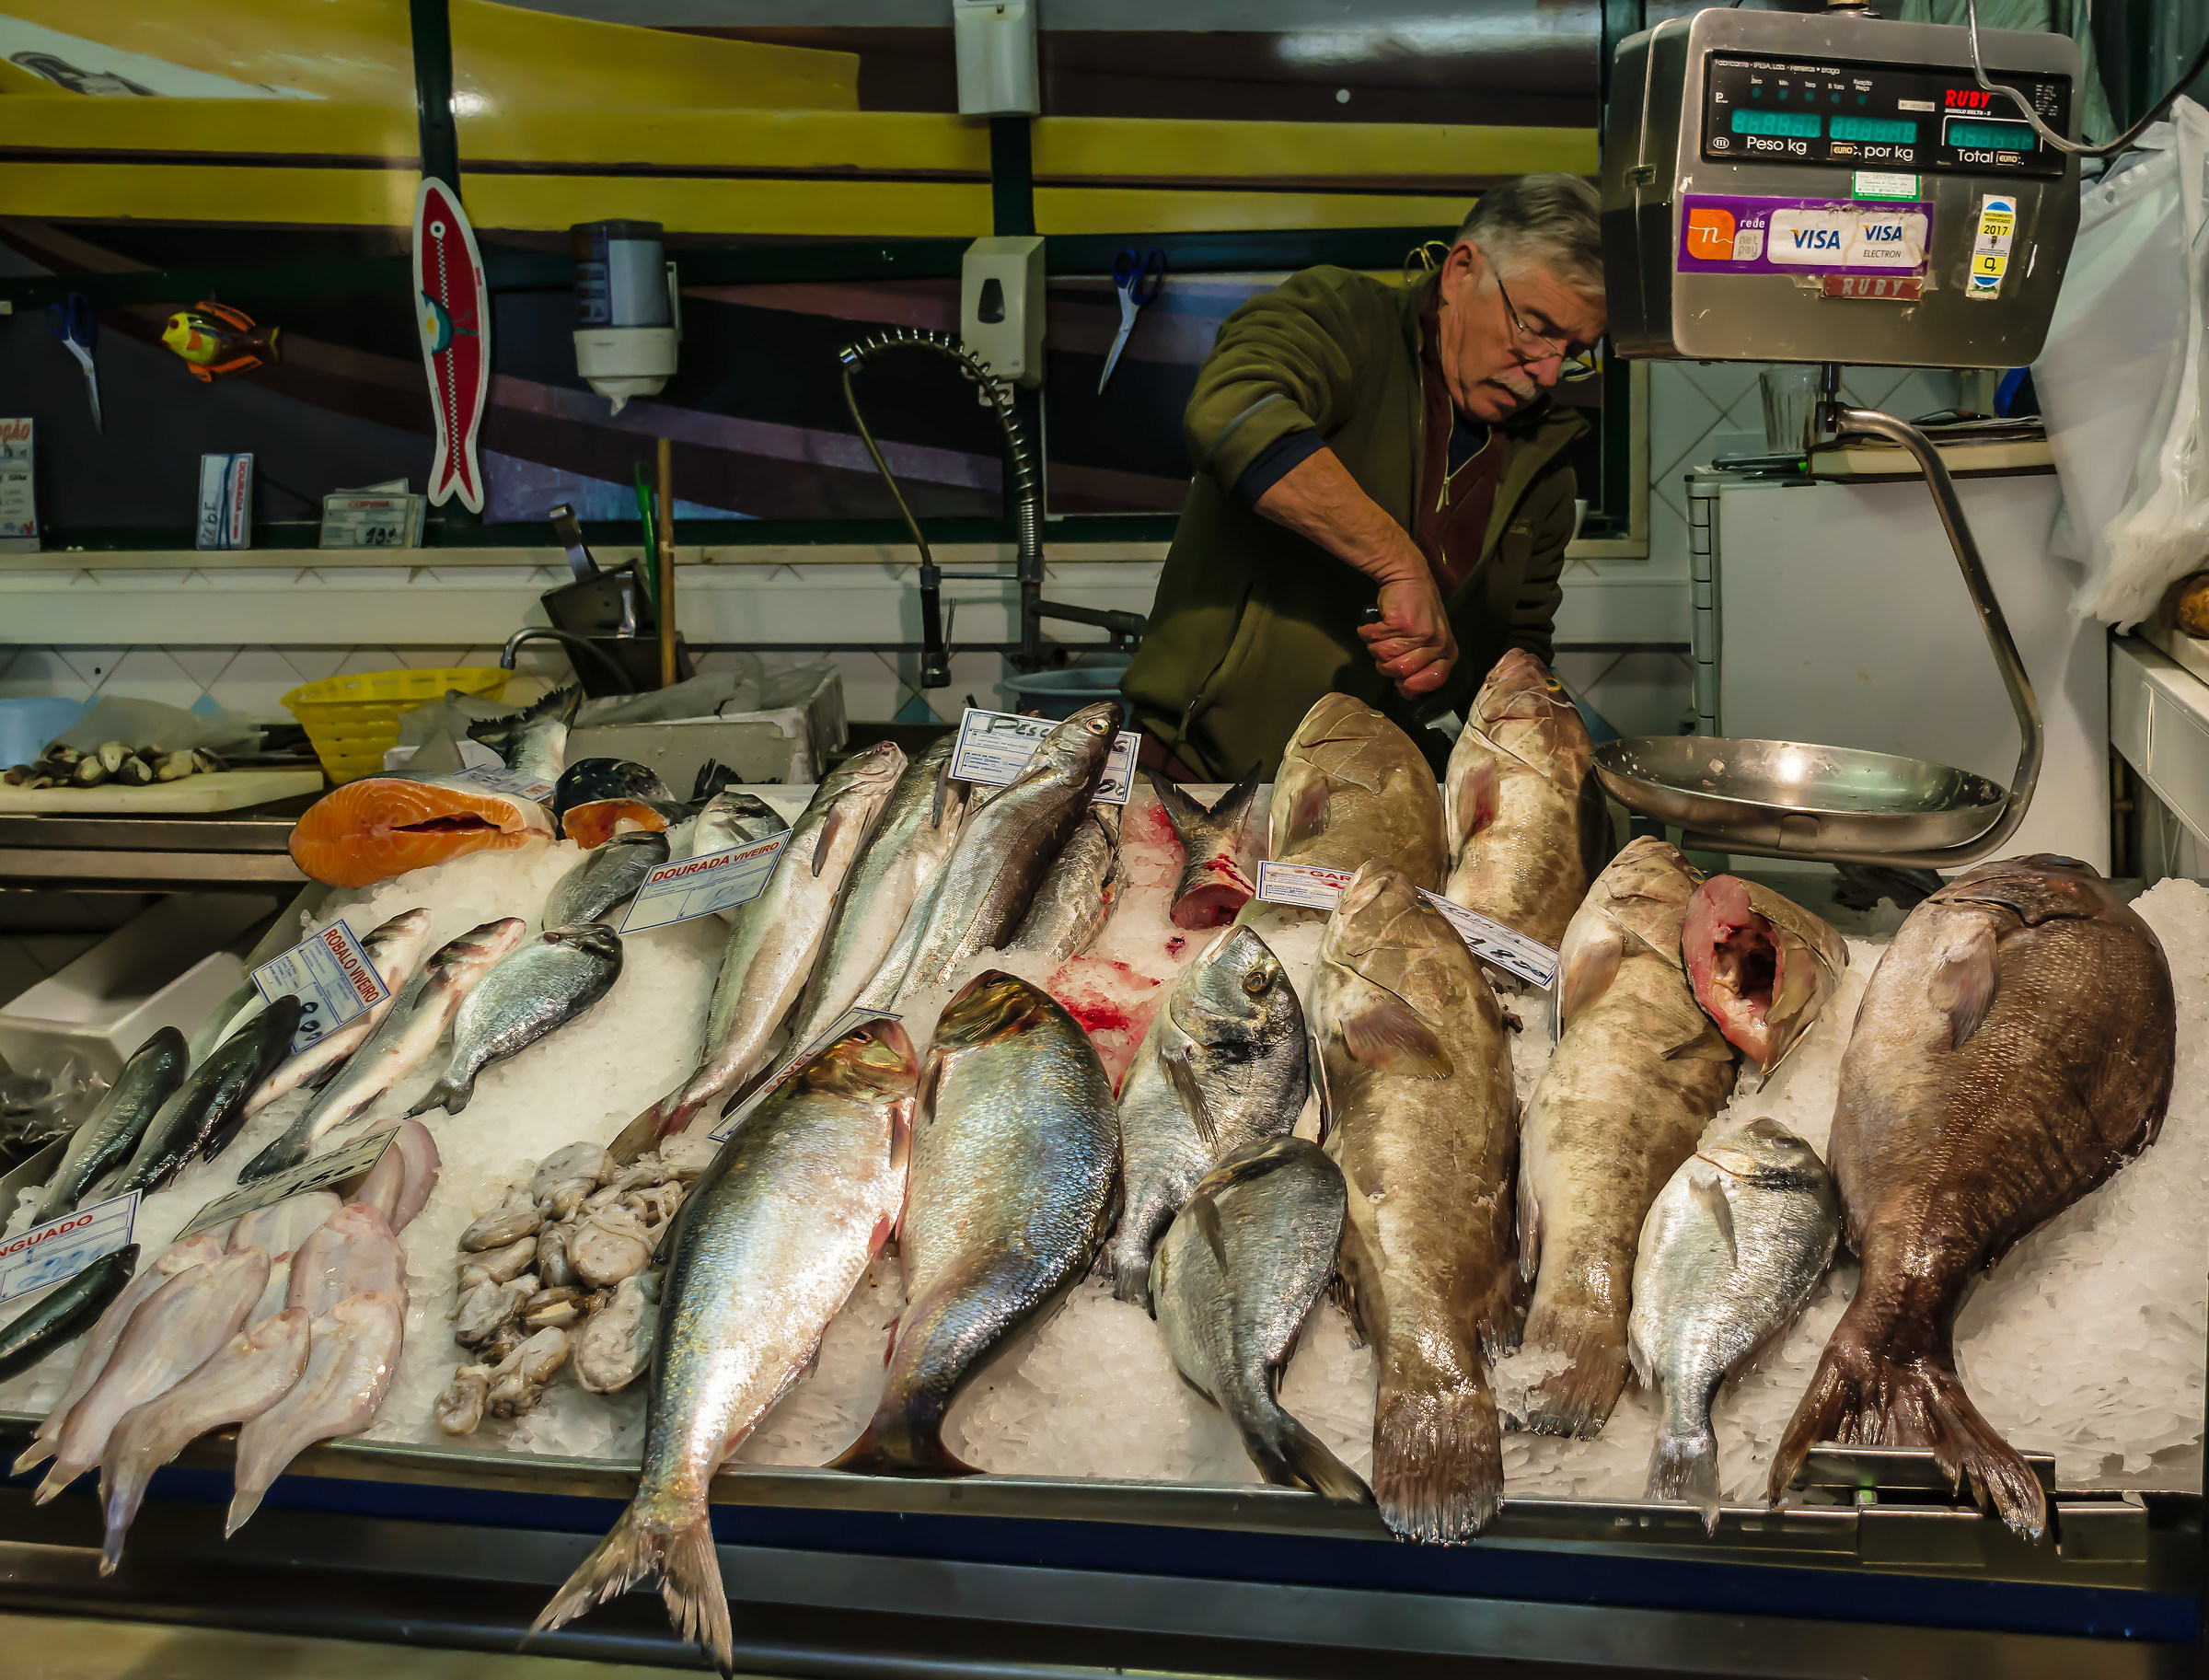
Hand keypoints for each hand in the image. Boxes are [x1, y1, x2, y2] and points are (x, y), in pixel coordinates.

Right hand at [1358, 573, 1455, 697]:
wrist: (1407, 577)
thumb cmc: (1415, 611)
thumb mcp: (1426, 641)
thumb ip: (1420, 666)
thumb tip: (1407, 693)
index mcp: (1447, 652)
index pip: (1433, 681)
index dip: (1412, 685)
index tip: (1401, 681)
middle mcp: (1438, 645)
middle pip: (1400, 672)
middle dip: (1385, 661)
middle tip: (1389, 644)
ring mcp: (1420, 635)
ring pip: (1383, 657)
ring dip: (1375, 644)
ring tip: (1385, 630)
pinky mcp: (1402, 624)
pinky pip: (1374, 640)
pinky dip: (1368, 631)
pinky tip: (1378, 622)